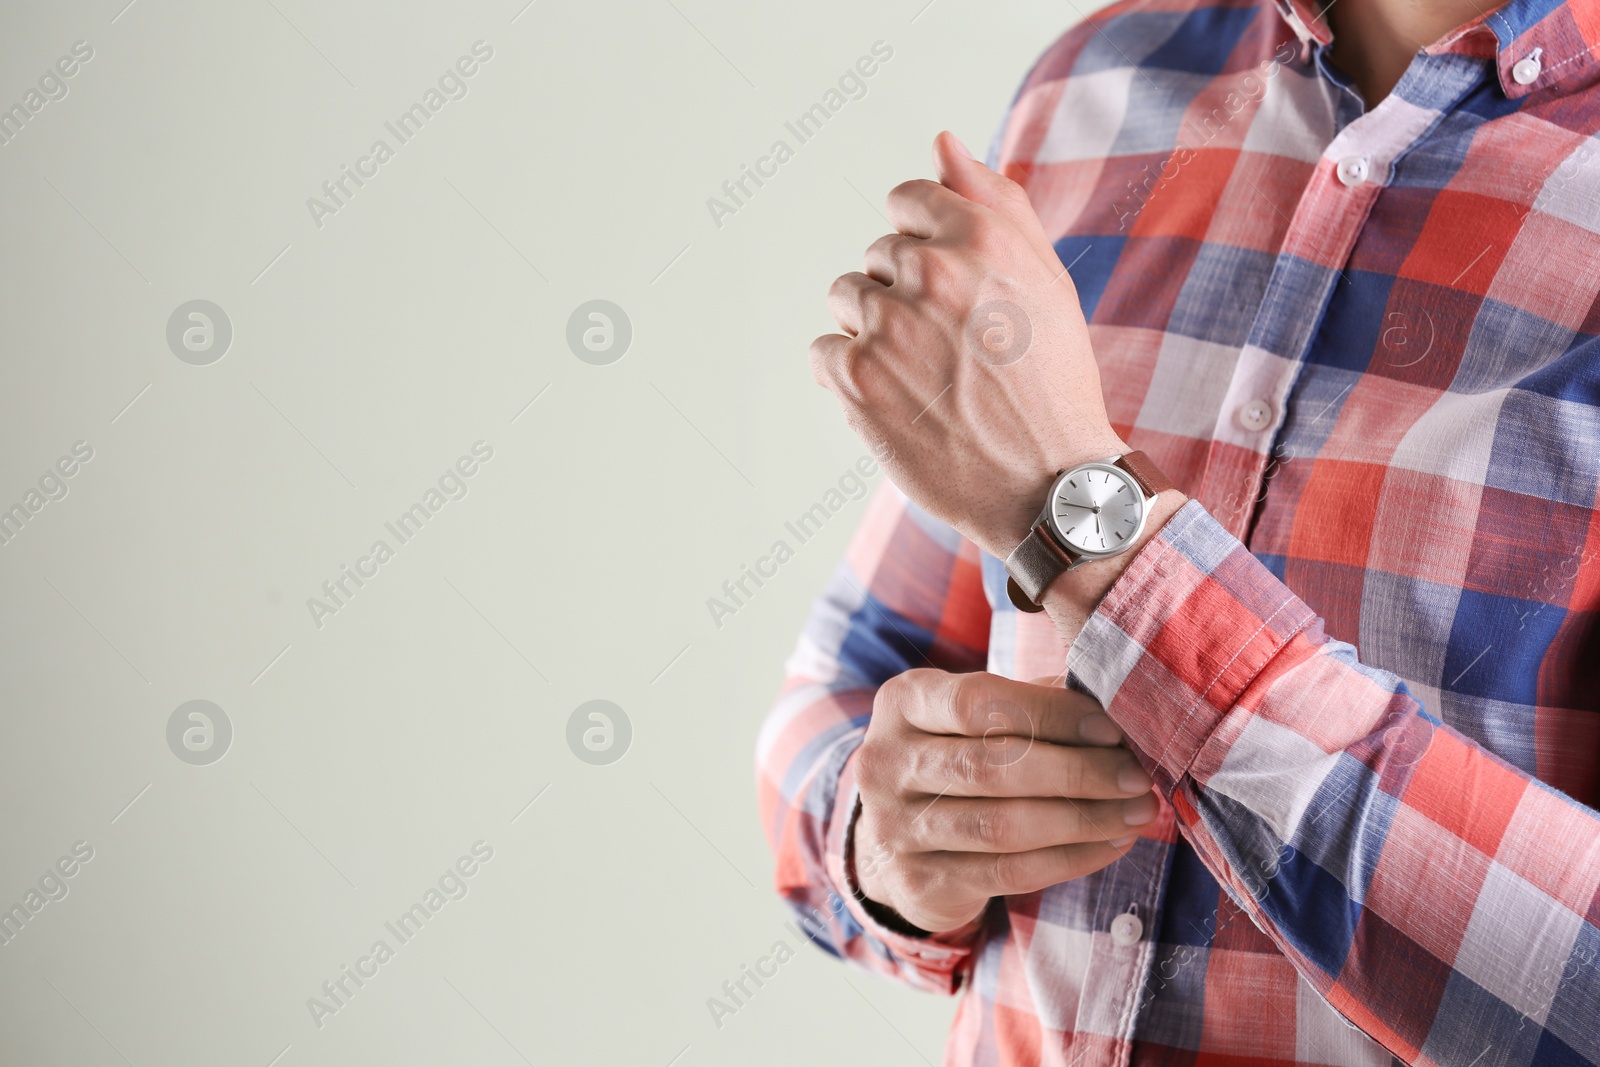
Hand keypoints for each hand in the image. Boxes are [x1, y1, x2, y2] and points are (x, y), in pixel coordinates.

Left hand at [810, 131, 1125, 560]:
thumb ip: (994, 201)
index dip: (926, 245)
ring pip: (846, 299)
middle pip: (877, 256)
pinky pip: (824, 351)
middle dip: (905, 294)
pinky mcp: (856, 378)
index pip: (907, 201)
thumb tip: (941, 142)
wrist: (1048, 483)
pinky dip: (850, 376)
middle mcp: (932, 271)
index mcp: (982, 236)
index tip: (950, 291)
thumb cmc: (1052, 381)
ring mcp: (889, 325)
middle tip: (953, 349)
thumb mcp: (1045, 279)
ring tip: (925, 375)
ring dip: (874, 331)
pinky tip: (897, 400)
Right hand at [850, 669, 1156, 934]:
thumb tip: (1114, 705)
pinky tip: (1110, 844)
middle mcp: (884, 762)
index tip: (1112, 730)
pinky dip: (1069, 859)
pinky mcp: (918, 881)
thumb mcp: (978, 715)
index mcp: (902, 702)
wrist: (898, 839)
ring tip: (1136, 813)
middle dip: (1077, 772)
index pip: (976, 701)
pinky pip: (1008, 872)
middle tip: (1136, 777)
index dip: (1049, 715)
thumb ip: (1036, 700)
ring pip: (1001, 826)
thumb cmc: (958, 757)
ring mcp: (894, 827)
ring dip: (1082, 820)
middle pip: (990, 767)